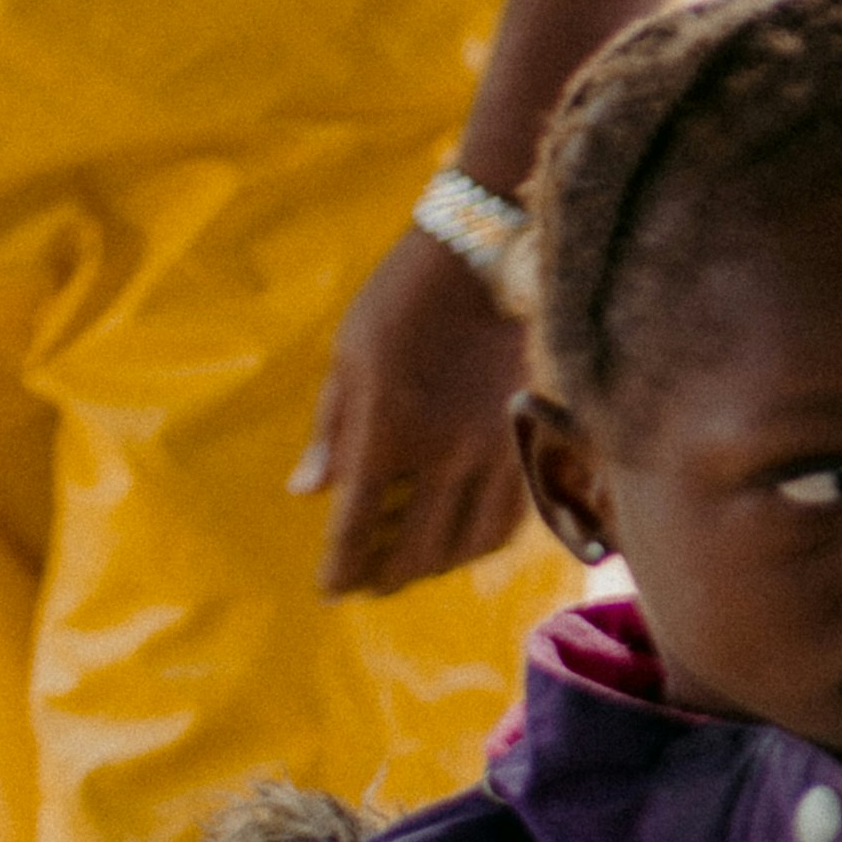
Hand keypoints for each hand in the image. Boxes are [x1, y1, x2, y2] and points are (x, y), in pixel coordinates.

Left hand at [300, 224, 542, 596]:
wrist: (486, 253)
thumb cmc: (401, 298)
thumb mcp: (348, 356)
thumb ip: (331, 430)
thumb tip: (308, 493)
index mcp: (387, 431)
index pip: (359, 526)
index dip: (342, 567)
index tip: (331, 589)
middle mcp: (445, 453)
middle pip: (417, 550)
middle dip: (388, 577)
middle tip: (371, 583)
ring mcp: (496, 448)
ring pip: (472, 542)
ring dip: (440, 565)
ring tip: (419, 566)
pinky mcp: (533, 437)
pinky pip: (516, 513)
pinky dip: (486, 539)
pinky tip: (468, 536)